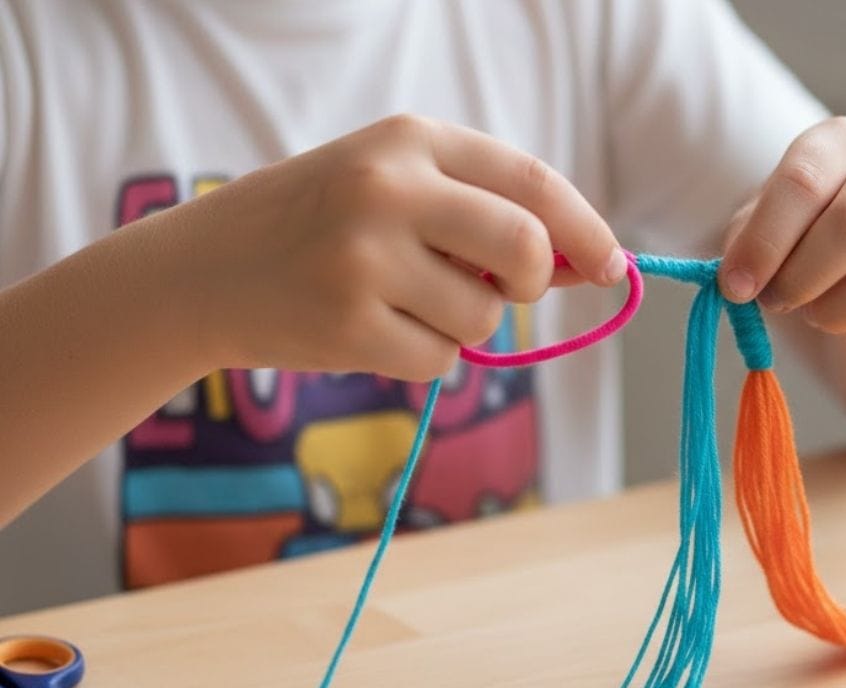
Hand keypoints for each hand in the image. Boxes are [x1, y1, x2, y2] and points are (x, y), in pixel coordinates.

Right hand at [172, 115, 624, 380]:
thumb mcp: (395, 189)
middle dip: (533, 281)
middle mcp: (387, 189)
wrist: (202, 270)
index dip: (585, 228)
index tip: (613, 265)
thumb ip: (484, 214)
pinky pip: (440, 360)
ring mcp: (364, 258)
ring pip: (483, 315)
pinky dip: (424, 356)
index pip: (530, 181)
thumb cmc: (317, 226)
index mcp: (408, 139)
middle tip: (508, 288)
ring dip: (462, 323)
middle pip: (525, 248)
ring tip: (400, 303)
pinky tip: (370, 331)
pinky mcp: (347, 325)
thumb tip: (588, 263)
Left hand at [720, 116, 845, 357]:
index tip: (736, 287)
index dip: (765, 241)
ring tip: (817, 315)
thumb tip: (738, 281)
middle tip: (778, 301)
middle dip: (803, 276)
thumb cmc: (804, 233)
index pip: (804, 179)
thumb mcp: (767, 224)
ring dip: (837, 311)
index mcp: (841, 142)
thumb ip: (745, 244)